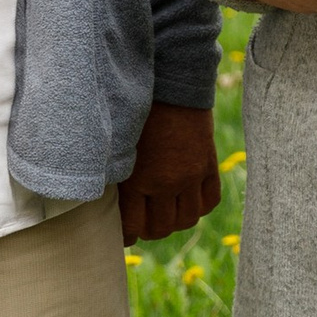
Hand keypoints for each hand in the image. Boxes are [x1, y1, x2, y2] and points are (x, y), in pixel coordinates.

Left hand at [119, 100, 220, 242]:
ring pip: (187, 220)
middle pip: (161, 229)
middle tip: (142, 222)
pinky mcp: (209, 166)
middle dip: (149, 230)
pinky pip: (209, 202)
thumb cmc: (135, 110)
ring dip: (174, 221)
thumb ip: (116, 174)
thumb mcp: (118, 144)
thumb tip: (106, 201)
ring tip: (165, 212)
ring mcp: (191, 176)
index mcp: (138, 179)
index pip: (133, 227)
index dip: (126, 235)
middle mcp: (167, 183)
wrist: (170, 81)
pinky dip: (198, 206)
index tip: (123, 234)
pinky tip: (187, 199)